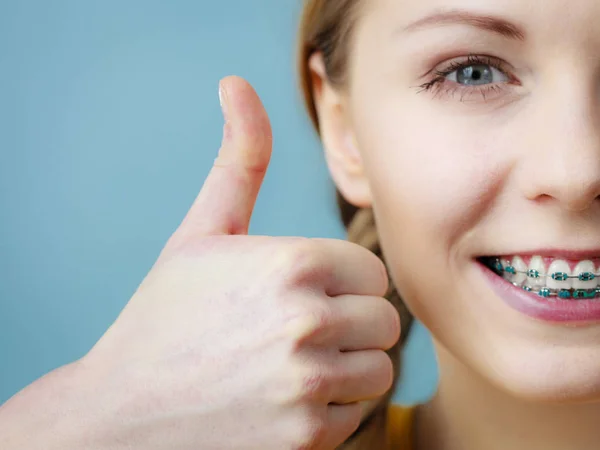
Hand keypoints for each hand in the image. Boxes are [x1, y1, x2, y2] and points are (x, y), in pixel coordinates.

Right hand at [81, 76, 400, 448]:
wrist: (122, 410)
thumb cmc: (166, 316)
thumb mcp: (202, 232)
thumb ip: (238, 160)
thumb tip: (237, 84)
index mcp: (290, 262)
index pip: (371, 272)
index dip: (342, 284)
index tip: (307, 292)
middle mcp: (306, 320)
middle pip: (383, 320)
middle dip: (351, 324)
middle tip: (300, 330)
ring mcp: (307, 383)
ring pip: (379, 368)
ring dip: (347, 366)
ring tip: (294, 364)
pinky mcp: (306, 436)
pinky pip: (357, 413)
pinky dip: (331, 408)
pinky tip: (285, 400)